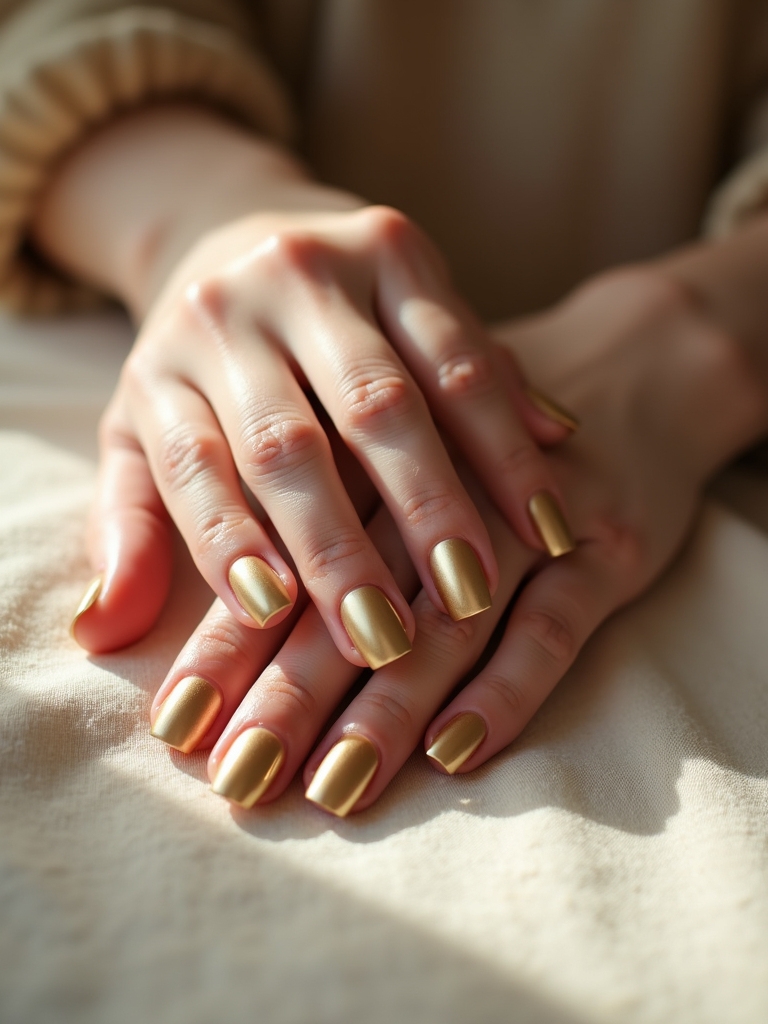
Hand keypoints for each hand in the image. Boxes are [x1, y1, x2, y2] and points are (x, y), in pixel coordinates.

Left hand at [58, 107, 572, 664]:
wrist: (244, 239)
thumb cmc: (203, 372)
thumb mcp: (144, 439)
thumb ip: (132, 530)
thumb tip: (102, 633)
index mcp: (163, 368)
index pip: (193, 468)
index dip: (232, 543)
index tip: (279, 615)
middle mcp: (234, 311)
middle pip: (293, 442)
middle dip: (345, 547)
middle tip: (391, 641)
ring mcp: (319, 268)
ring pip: (391, 395)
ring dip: (443, 497)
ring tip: (478, 586)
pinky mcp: (395, 245)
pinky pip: (461, 344)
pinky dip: (505, 424)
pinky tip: (543, 493)